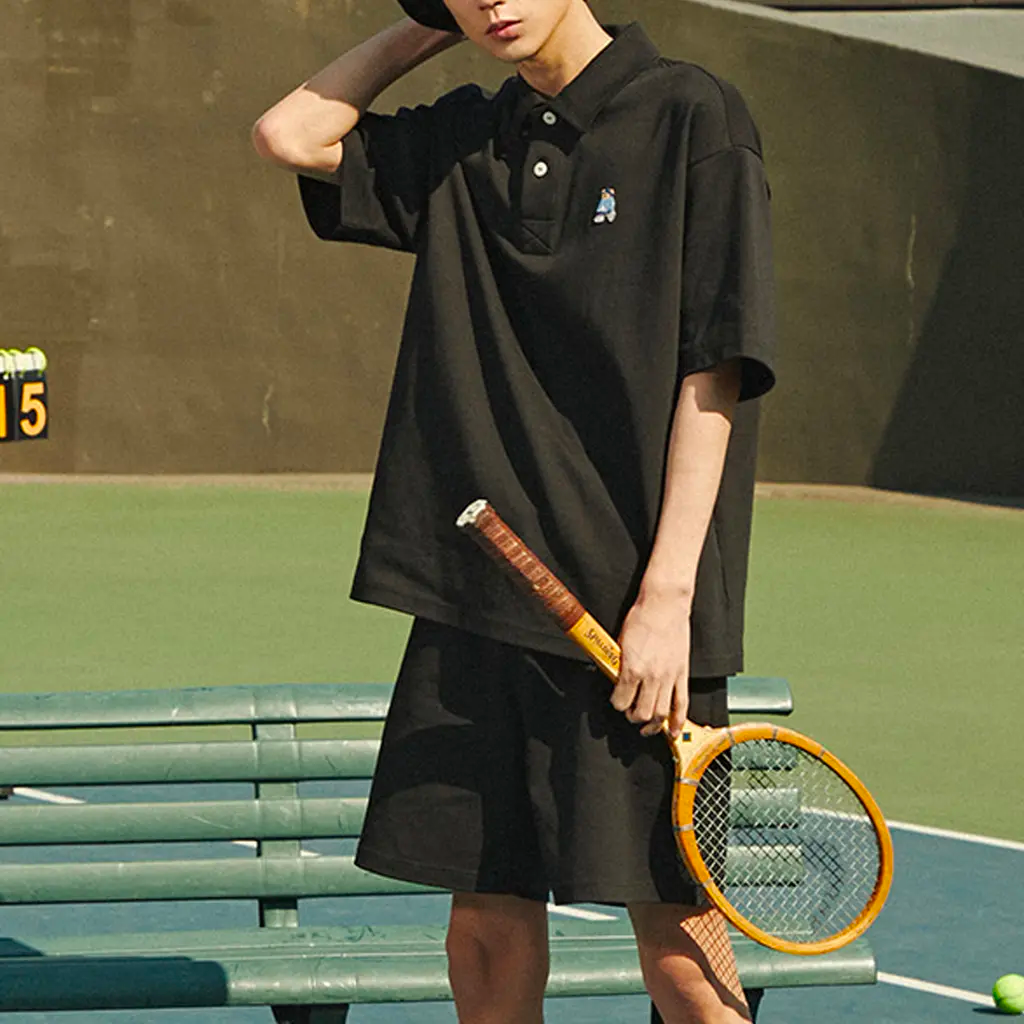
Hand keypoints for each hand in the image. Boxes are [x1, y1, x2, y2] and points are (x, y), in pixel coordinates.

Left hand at [610, 587, 691, 737]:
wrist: (664, 604)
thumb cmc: (641, 617)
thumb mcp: (621, 641)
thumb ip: (620, 664)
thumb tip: (617, 677)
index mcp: (632, 668)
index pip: (621, 701)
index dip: (616, 704)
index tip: (616, 702)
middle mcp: (651, 676)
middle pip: (641, 713)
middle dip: (633, 718)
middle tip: (630, 714)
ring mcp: (668, 677)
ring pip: (661, 713)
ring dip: (653, 725)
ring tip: (648, 727)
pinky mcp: (682, 673)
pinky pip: (682, 704)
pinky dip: (678, 721)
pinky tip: (674, 731)